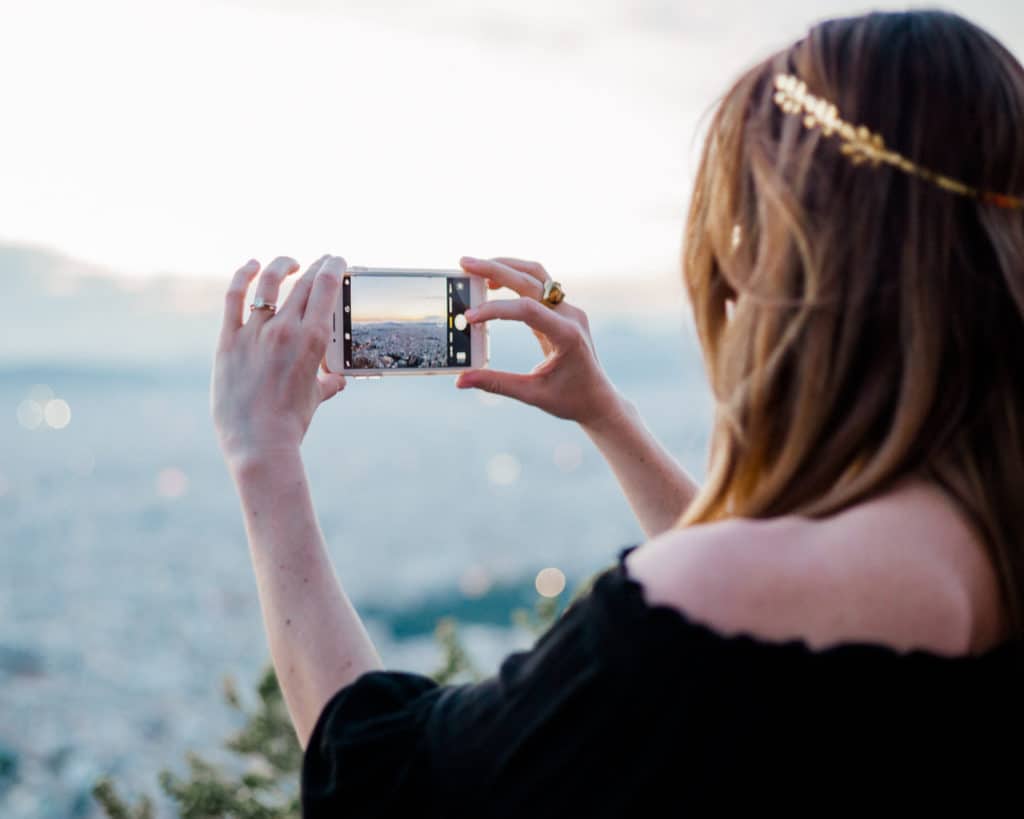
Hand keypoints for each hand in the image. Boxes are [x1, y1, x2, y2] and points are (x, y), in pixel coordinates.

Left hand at [212, 255, 346, 468]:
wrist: (259, 442)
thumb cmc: (291, 423)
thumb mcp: (315, 398)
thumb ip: (327, 382)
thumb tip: (337, 380)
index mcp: (313, 340)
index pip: (325, 288)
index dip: (332, 267)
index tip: (336, 260)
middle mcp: (285, 329)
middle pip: (303, 283)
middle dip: (316, 266)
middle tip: (323, 260)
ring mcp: (254, 332)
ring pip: (269, 283)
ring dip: (282, 266)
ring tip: (289, 263)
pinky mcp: (229, 340)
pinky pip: (234, 298)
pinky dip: (243, 276)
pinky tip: (251, 266)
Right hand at [455, 256, 622, 427]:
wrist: (599, 400)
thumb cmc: (570, 400)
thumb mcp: (532, 394)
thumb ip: (496, 384)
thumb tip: (461, 381)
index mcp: (567, 335)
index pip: (527, 309)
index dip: (496, 309)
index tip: (470, 317)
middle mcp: (571, 315)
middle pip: (530, 280)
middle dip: (496, 269)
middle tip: (465, 263)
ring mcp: (569, 310)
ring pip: (536, 274)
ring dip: (507, 267)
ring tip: (476, 269)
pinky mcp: (563, 311)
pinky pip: (538, 286)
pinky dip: (515, 279)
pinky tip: (494, 285)